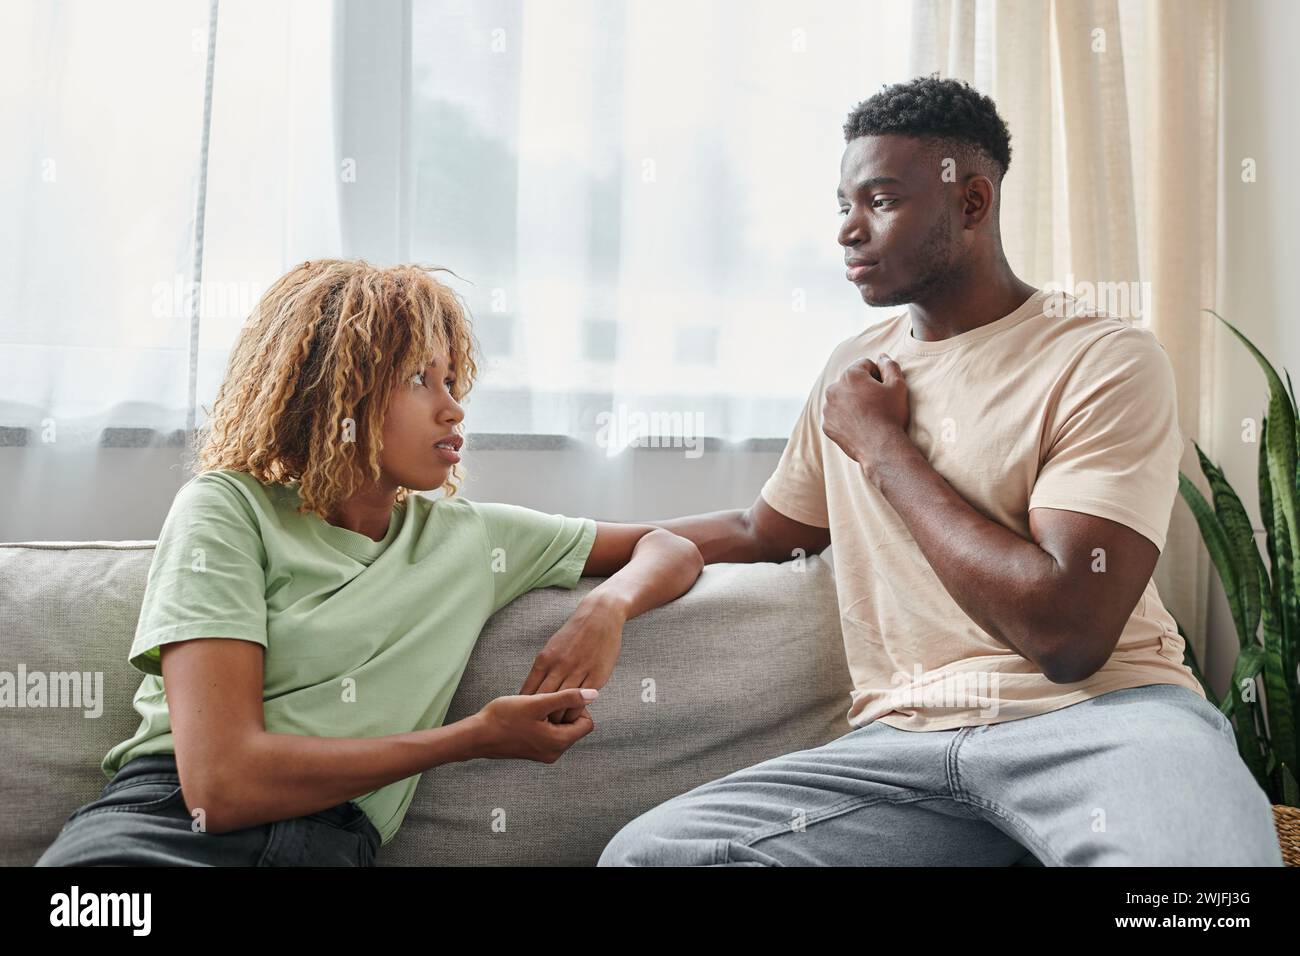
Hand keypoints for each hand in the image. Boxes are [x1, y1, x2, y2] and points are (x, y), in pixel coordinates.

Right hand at [471, 689, 597, 761]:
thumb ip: (567, 697)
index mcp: (559, 742)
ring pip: (561, 729)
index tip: (557, 699)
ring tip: (533, 708)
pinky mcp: (534, 752)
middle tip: (543, 702)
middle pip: (574, 726)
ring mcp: (543, 754)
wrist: (476, 736)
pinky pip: (548, 734)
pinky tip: (526, 716)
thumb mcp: (538, 703)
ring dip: (551, 716)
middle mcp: (554, 752)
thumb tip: (595, 694)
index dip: (576, 706)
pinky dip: (542, 722)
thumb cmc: (504, 718)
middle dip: (563, 711)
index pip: (587, 722)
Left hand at [519, 592, 624, 722]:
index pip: (529, 691)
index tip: (523, 719)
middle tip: (538, 730)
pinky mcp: (596, 677)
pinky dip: (575, 712)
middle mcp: (559, 667)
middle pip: (544, 702)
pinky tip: (573, 717)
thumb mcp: (552, 647)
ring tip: (555, 729)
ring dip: (558, 719)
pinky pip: (582, 701)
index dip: (525, 708)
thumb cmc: (574, 634)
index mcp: (545, 660)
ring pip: (563, 705)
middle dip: (540, 718)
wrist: (600, 616)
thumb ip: (544, 668)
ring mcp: (578, 672)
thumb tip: (533, 690)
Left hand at [821, 352, 910, 465]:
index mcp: (850, 375)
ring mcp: (828, 408)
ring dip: (852, 403)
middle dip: (862, 388)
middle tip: (877, 404)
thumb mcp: (898, 386)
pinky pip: (836, 416)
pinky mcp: (826, 425)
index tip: (884, 390)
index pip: (865, 365)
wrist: (882, 447)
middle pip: (851, 382)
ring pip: (842, 399)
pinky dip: (845, 418)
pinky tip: (859, 426)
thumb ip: (890, 366)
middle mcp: (834, 389)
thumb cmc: (891, 414)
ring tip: (868, 416)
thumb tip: (882, 357)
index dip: (878, 376)